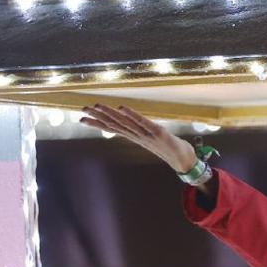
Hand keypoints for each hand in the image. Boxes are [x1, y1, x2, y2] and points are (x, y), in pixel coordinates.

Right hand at [80, 104, 196, 173]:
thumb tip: (135, 127)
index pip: (113, 128)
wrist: (185, 161)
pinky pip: (143, 122)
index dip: (97, 124)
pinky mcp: (159, 133)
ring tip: (97, 105)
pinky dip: (132, 115)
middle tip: (82, 110)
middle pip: (115, 124)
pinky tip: (121, 107)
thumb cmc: (170, 148)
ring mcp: (147, 135)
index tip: (81, 119)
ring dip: (110, 114)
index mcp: (135, 137)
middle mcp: (138, 136)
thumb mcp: (153, 139)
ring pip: (125, 123)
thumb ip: (142, 132)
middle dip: (98, 117)